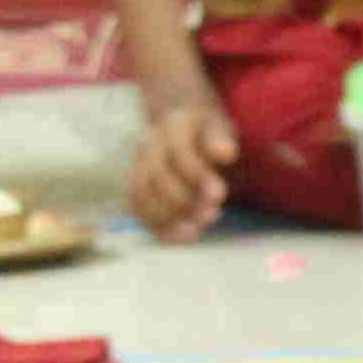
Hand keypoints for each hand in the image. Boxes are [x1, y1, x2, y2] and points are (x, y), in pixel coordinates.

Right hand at [129, 98, 240, 242]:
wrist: (184, 128)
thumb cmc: (208, 132)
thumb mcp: (220, 128)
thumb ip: (221, 140)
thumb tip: (227, 154)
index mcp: (173, 126)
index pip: (180, 152)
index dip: (198, 176)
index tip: (220, 196)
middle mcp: (149, 144)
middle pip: (158, 176)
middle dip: (185, 200)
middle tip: (211, 215)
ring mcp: (137, 165)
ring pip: (141, 194)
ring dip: (168, 217)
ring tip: (195, 230)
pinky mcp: (135, 184)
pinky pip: (137, 208)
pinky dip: (157, 226)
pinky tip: (183, 236)